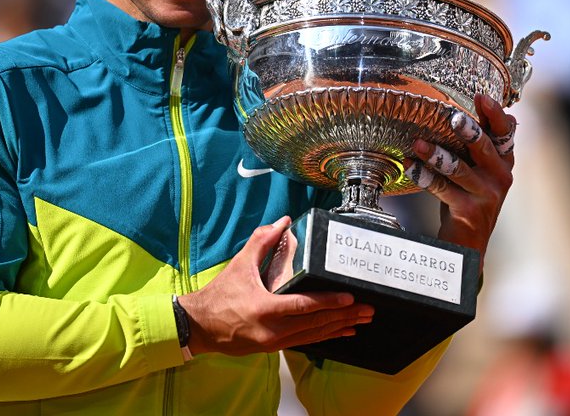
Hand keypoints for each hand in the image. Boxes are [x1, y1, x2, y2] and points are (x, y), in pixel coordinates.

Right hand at [179, 216, 373, 355]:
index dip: (329, 302)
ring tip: (362, 321)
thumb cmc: (220, 294)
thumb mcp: (240, 264)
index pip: (304, 306)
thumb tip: (283, 222)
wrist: (200, 326)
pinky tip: (341, 332)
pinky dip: (325, 336)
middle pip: (316, 324)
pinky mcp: (274, 347)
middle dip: (345, 316)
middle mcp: (273, 330)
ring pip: (315, 336)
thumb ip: (262, 241)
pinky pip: (306, 342)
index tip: (350, 297)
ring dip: (340, 328)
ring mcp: (275, 342)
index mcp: (265, 309)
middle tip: (368, 310)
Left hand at [405, 94, 514, 266]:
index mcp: (503, 162)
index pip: (505, 133)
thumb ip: (475, 145)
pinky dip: (422, 175)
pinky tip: (409, 165)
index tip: (480, 97)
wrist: (468, 241)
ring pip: (458, 168)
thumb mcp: (477, 170)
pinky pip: (441, 188)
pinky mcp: (469, 210)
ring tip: (417, 143)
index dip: (495, 115)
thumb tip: (465, 110)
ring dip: (435, 154)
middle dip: (469, 131)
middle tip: (453, 117)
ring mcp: (486, 195)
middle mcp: (500, 176)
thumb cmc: (467, 197)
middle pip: (485, 147)